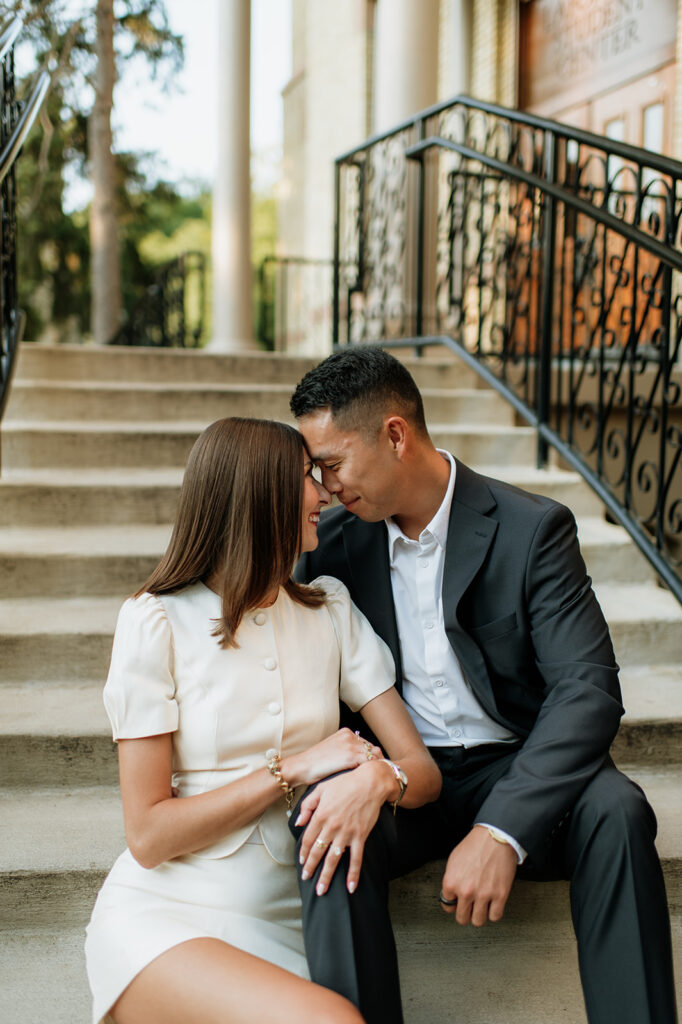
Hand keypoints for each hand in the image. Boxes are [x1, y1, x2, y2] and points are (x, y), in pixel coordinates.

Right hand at [282, 728, 381, 788]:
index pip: (367, 745)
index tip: (377, 770)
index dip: (373, 759)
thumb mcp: (332, 753)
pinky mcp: (350, 755)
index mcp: (345, 733)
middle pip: (374, 749)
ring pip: (375, 756)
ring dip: (378, 768)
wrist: (300, 767)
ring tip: (379, 781)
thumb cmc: (313, 765)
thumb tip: (359, 764)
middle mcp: (350, 736)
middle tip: (381, 778)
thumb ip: (345, 753)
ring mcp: (351, 744)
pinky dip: (373, 772)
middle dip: (378, 763)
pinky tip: (373, 782)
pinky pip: (370, 762)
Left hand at [295, 761, 394, 894]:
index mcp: (321, 815)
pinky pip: (356, 859)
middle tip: (307, 879)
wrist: (370, 783)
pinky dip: (353, 874)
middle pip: (318, 852)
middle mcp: (332, 827)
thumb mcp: (321, 788)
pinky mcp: (360, 836)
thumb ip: (307, 805)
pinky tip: (350, 887)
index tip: (301, 862)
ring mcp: (346, 834)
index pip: (309, 839)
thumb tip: (298, 823)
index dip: (304, 852)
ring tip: (321, 890)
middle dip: (311, 868)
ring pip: (334, 859)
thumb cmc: (345, 783)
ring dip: (327, 876)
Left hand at [440, 825, 516, 925]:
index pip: (447, 906)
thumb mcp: (454, 860)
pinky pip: (495, 916)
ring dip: (480, 915)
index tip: (458, 903)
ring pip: (478, 921)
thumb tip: (450, 893)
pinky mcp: (500, 895)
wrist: (495, 837)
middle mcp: (466, 891)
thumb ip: (451, 879)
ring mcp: (483, 895)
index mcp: (451, 882)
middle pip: (462, 918)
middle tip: (470, 907)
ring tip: (482, 906)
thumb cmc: (475, 845)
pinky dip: (494, 913)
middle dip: (466, 913)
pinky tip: (493, 904)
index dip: (453, 904)